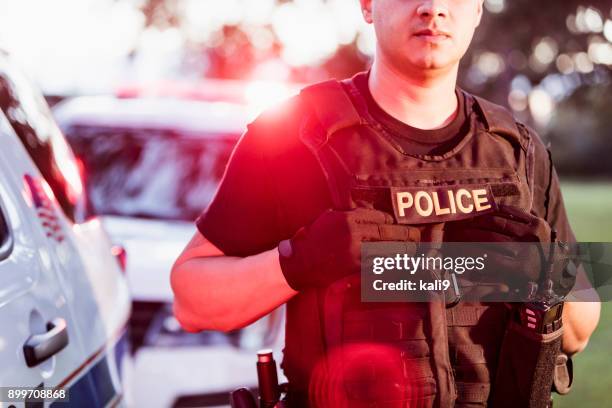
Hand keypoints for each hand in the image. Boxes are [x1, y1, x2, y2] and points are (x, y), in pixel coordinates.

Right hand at [278, 208, 419, 290]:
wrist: (299, 263)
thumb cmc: (312, 240)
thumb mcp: (328, 219)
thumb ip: (348, 215)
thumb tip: (370, 215)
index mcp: (347, 218)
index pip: (379, 217)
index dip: (392, 222)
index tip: (399, 225)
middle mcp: (353, 233)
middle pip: (387, 233)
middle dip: (405, 235)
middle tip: (417, 237)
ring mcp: (355, 251)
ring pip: (387, 250)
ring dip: (403, 251)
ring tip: (414, 251)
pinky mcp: (354, 268)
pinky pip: (379, 266)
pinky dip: (392, 266)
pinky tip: (401, 266)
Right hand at [443, 205, 567, 297]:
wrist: (561, 270)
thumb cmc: (530, 282)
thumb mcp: (510, 287)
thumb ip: (489, 282)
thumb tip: (463, 271)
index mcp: (519, 268)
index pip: (484, 255)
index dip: (466, 250)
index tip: (453, 248)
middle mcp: (526, 249)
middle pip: (488, 236)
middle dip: (469, 233)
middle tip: (456, 232)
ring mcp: (534, 233)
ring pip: (497, 221)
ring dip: (478, 220)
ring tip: (467, 222)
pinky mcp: (538, 222)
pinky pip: (511, 211)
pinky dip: (495, 210)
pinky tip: (484, 213)